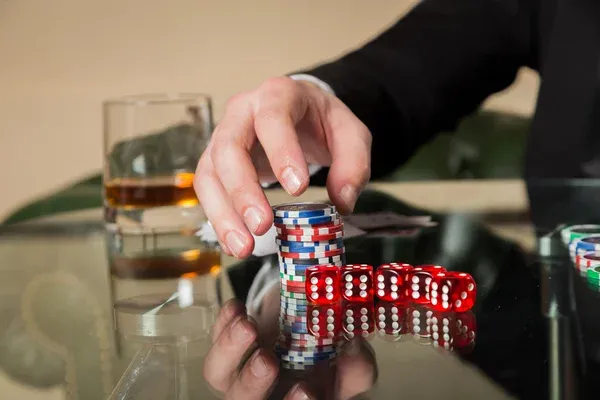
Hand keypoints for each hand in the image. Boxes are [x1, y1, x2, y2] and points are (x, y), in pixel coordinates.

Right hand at [194, 77, 371, 257]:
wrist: (300, 113)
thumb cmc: (321, 121)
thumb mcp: (350, 134)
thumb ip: (354, 164)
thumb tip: (342, 202)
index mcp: (278, 95)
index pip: (273, 118)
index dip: (281, 152)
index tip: (296, 189)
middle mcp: (242, 112)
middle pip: (230, 147)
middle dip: (243, 190)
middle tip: (262, 226)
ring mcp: (223, 136)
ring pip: (210, 172)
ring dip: (224, 213)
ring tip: (243, 248)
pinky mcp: (215, 161)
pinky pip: (208, 190)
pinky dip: (219, 219)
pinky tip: (233, 244)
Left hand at [203, 299, 376, 399]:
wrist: (309, 313)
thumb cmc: (331, 348)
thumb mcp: (352, 359)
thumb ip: (357, 365)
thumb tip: (355, 351)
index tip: (307, 390)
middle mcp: (263, 393)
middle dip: (252, 384)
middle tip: (268, 360)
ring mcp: (238, 370)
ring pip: (218, 374)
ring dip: (230, 349)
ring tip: (248, 326)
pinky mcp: (226, 343)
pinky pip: (215, 337)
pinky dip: (223, 322)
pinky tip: (238, 308)